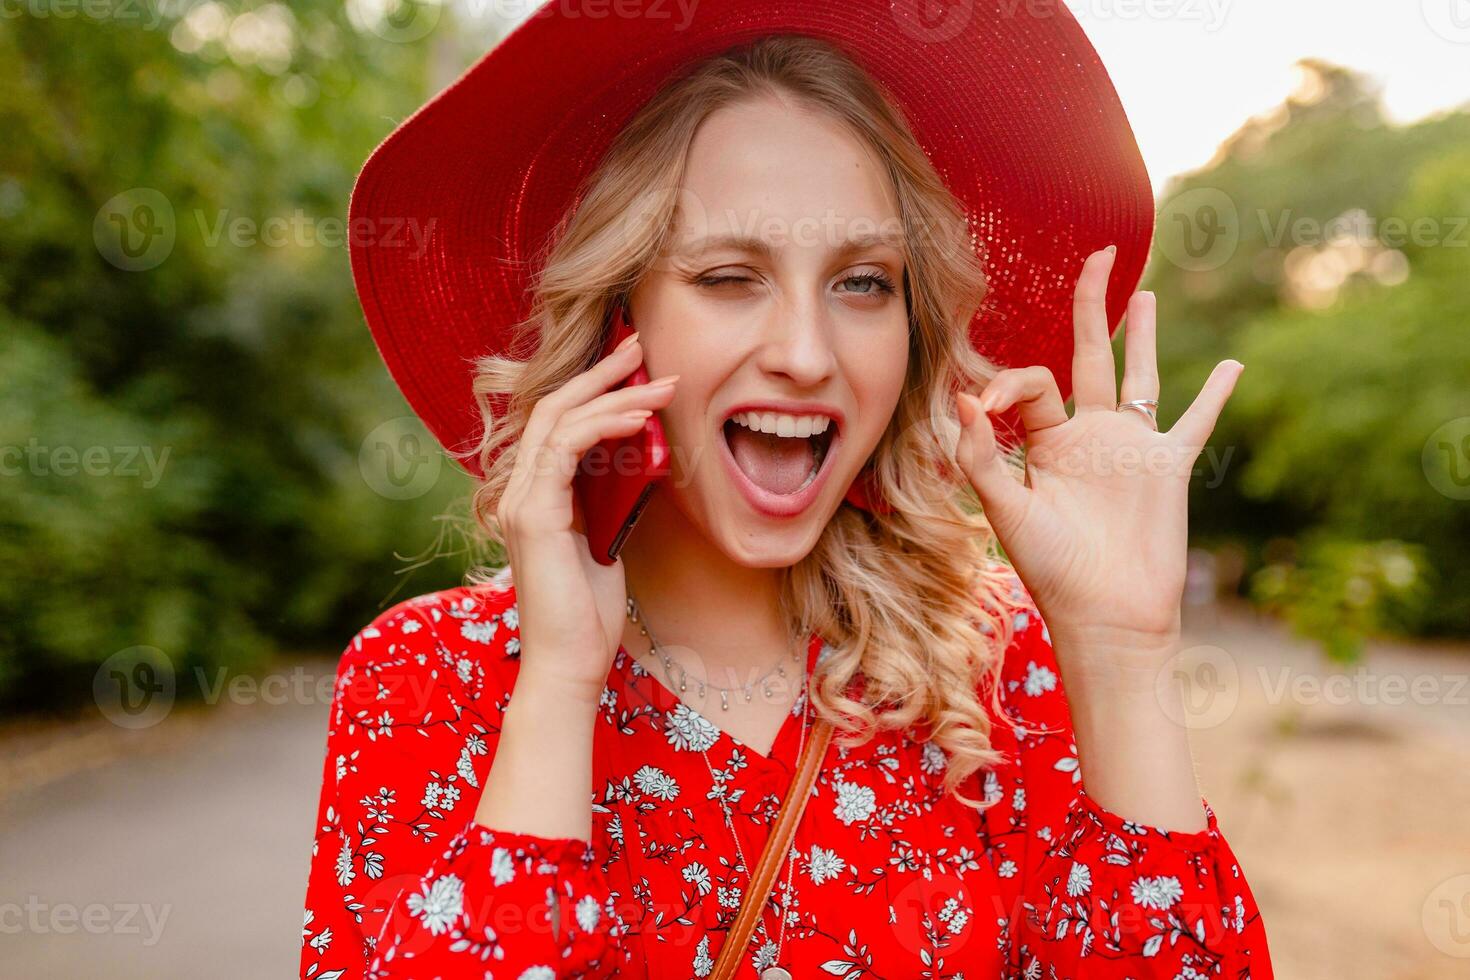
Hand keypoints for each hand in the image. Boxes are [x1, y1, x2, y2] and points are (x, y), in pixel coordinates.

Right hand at [495, 331, 678, 702]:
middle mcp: (519, 491)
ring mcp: (521, 501)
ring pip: (560, 421)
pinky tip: (641, 420)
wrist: (571, 665)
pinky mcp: (534, 516)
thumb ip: (611, 500)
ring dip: (615, 395)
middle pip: (553, 406)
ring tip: (661, 383)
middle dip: (601, 372)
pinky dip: (605, 427)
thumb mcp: (607, 540)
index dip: (594, 388)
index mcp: (535, 495)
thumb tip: (643, 460)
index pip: (556, 422)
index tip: (636, 367)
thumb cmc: (590, 614)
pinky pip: (566, 450)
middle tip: (642, 345)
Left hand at [954, 246, 1242, 663]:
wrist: (1108, 618)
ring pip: (1138, 376)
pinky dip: (1216, 395)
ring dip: (1143, 336)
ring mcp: (1131, 449)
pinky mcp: (1169, 466)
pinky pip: (1195, 422)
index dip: (1006, 383)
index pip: (1031, 384)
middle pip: (1089, 357)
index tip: (983, 407)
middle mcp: (1088, 437)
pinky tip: (1233, 365)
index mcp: (1045, 443)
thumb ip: (983, 457)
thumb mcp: (1008, 512)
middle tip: (1097, 256)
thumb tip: (963, 399)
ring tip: (1143, 294)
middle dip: (1091, 306)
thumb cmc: (1052, 573)